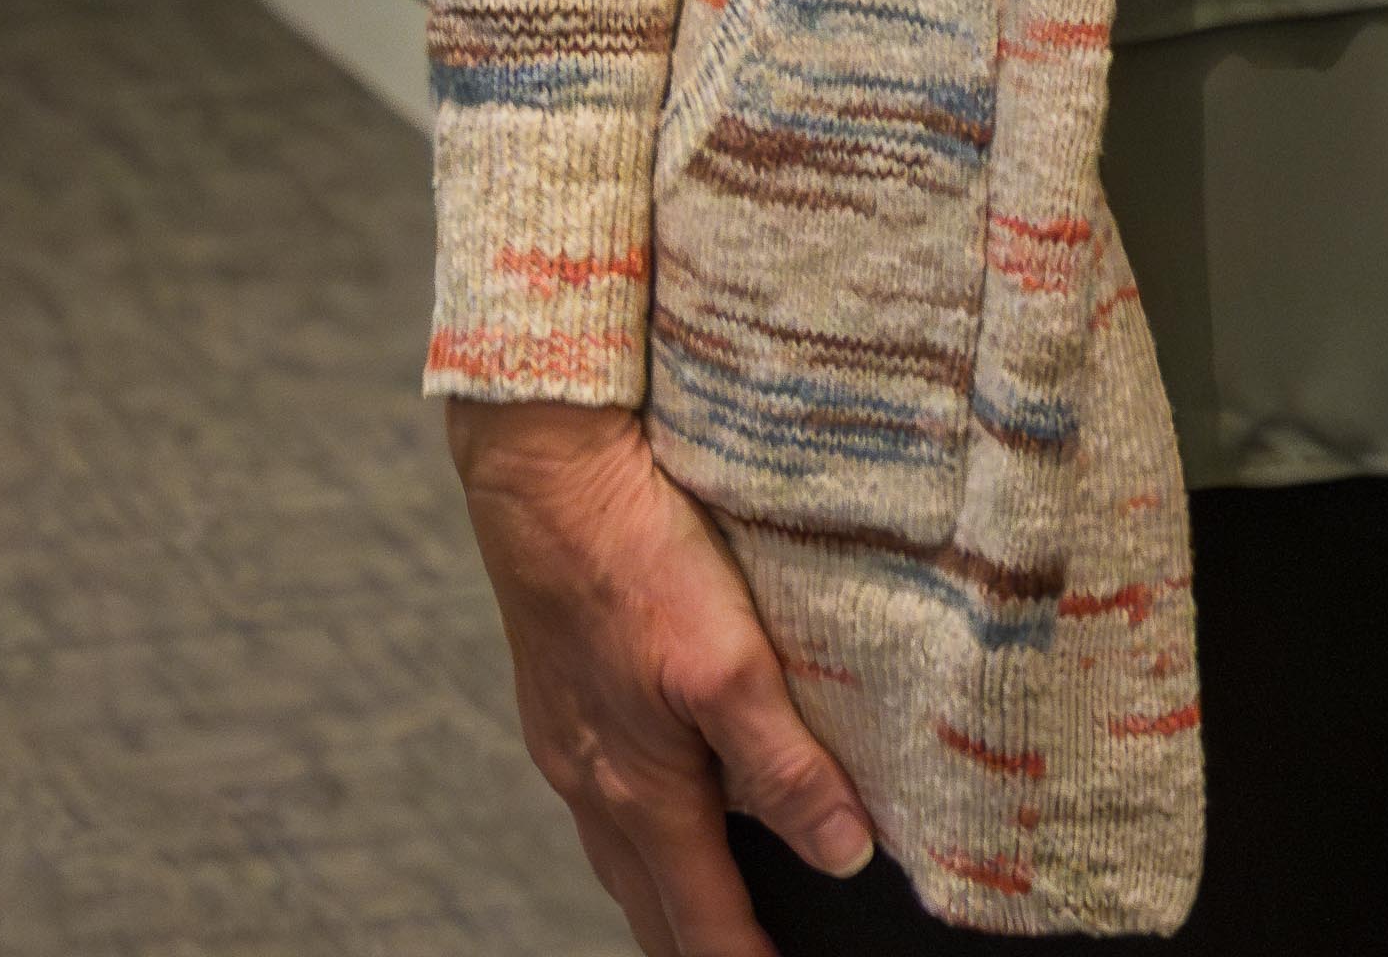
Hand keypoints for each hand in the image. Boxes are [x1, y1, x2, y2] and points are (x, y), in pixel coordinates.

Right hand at [451, 396, 875, 953]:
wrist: (545, 477)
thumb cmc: (635, 563)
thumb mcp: (729, 666)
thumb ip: (785, 765)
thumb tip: (842, 853)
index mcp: (637, 791)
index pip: (698, 916)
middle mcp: (592, 781)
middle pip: (649, 902)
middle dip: (694, 948)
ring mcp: (569, 742)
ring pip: (622, 852)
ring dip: (664, 897)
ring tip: (704, 921)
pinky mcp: (563, 697)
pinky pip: (604, 795)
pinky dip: (641, 830)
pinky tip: (663, 804)